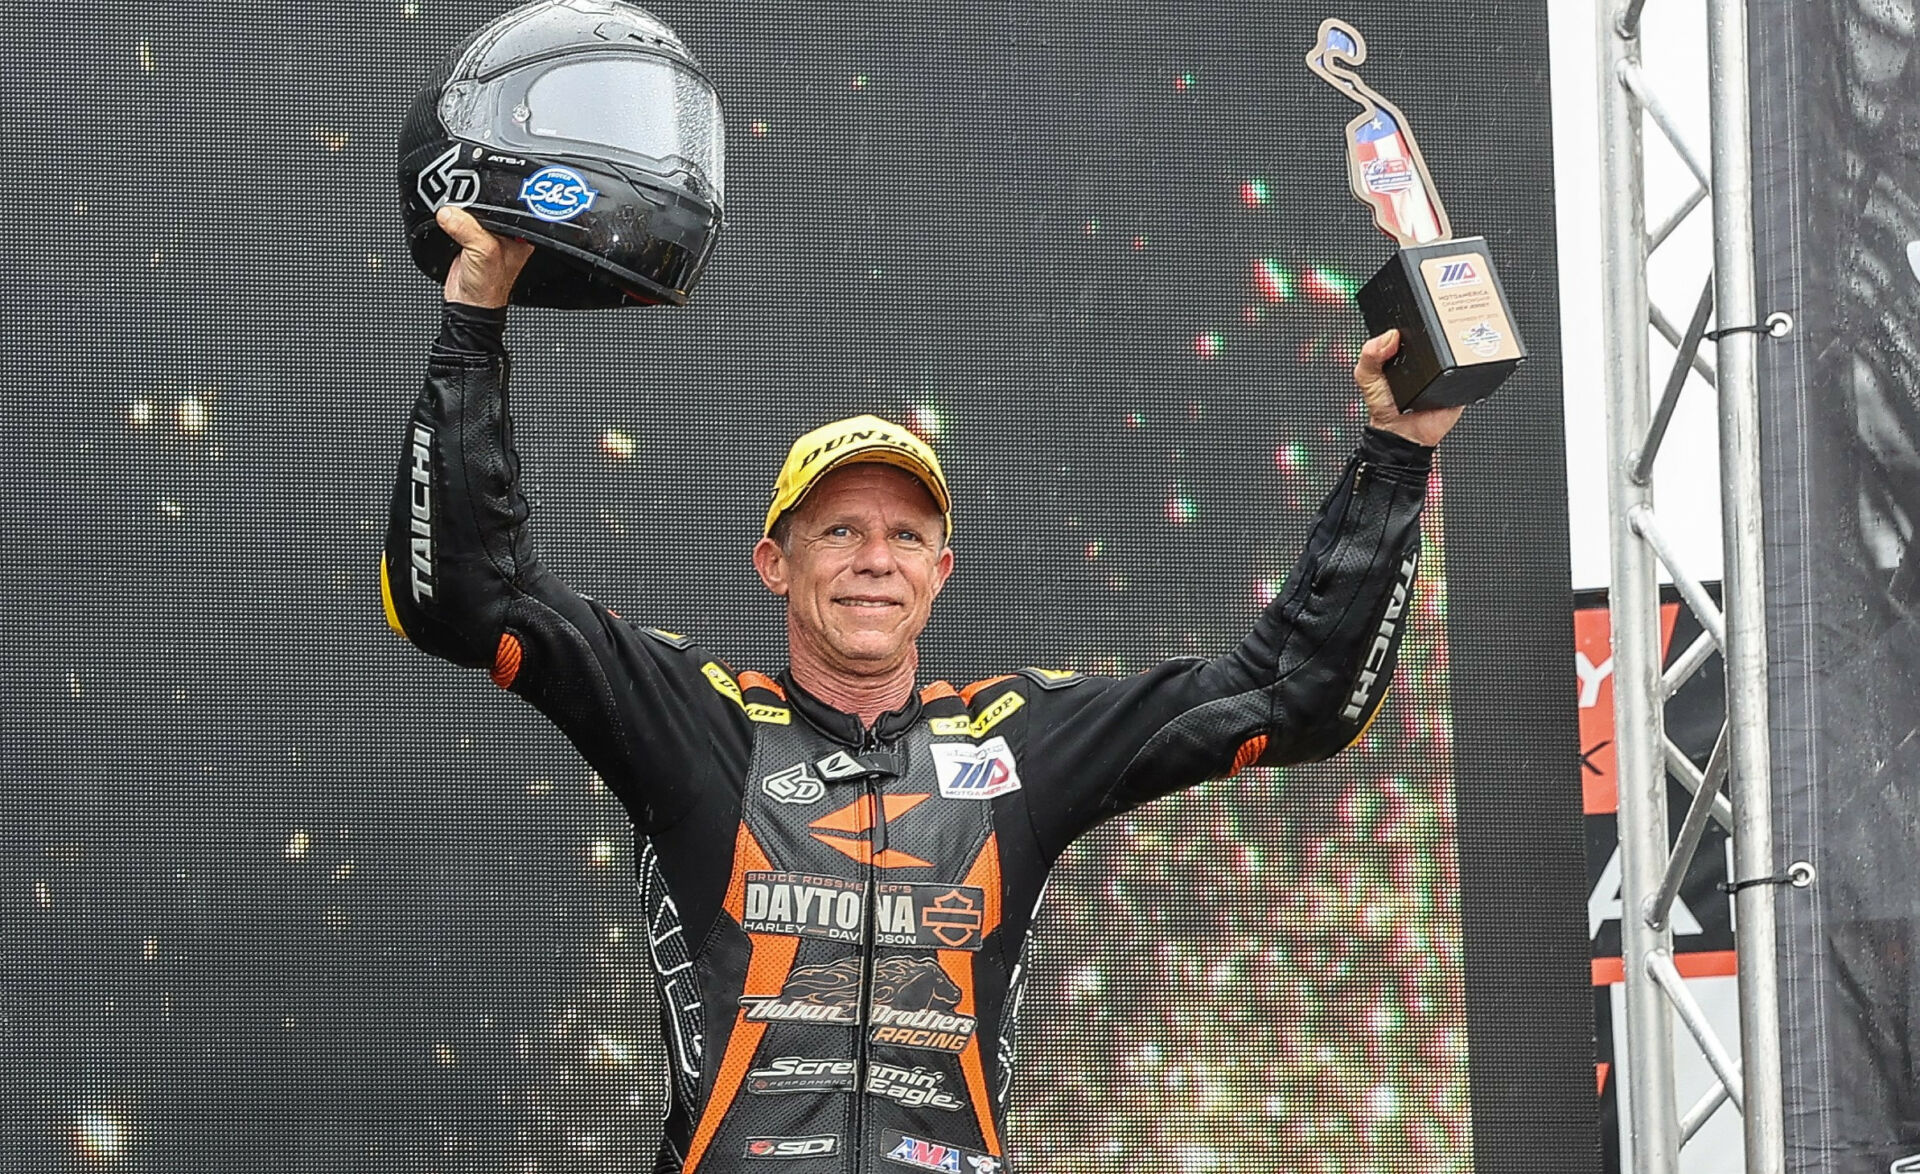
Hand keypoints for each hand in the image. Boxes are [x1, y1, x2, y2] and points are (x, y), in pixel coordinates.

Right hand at [436, 206, 534, 308]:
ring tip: (452, 216)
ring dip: (458, 213)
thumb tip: (448, 213)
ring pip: (470, 214)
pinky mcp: (467, 240)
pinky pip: (457, 222)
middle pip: (486, 207)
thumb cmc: (487, 286)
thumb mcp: (482, 251)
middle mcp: (504, 234)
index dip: (491, 199)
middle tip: (459, 204)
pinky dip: (450, 221)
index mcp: (518, 235)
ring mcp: (485, 237)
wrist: (467, 304)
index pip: (506, 206)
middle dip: (471, 204)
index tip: (474, 195)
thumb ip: (467, 228)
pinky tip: (448, 222)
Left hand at [1354, 329, 1464, 447]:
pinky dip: (1469, 362)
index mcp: (1403, 351)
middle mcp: (1425, 358)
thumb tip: (1389, 336)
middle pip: (1437, 333)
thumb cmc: (1383, 406)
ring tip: (1447, 344)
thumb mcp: (1366, 376)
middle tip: (1432, 331)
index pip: (1411, 327)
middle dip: (1438, 327)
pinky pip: (1469, 367)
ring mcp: (1442, 368)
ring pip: (1456, 346)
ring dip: (1457, 342)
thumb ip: (1369, 354)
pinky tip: (1460, 360)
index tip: (1412, 317)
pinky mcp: (1458, 380)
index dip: (1412, 319)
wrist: (1404, 434)